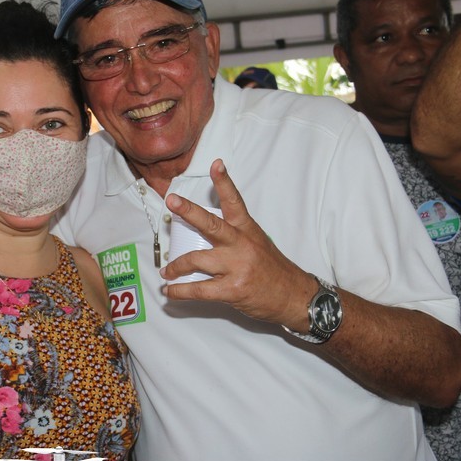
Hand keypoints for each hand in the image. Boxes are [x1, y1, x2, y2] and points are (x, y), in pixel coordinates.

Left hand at [160, 159, 314, 327]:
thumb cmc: (272, 269)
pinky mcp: (232, 289)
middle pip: (211, 224)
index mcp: (247, 230)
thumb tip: (202, 232)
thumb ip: (234, 236)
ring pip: (196, 259)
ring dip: (176, 265)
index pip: (235, 201)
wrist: (293, 296)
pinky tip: (171, 290)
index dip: (225, 182)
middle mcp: (241, 245)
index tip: (216, 165)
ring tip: (167, 271)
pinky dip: (180, 291)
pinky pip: (199, 289)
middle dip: (189, 212)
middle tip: (172, 201)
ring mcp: (236, 267)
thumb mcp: (257, 243)